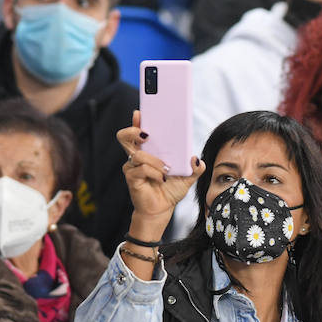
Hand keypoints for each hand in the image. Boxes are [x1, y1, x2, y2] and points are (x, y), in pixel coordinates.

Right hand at [115, 110, 204, 232]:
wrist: (162, 210)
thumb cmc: (170, 190)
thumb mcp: (187, 177)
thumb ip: (194, 167)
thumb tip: (196, 159)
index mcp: (148, 150)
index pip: (138, 130)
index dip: (137, 120)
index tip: (140, 112)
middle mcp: (137, 156)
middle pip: (125, 137)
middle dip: (133, 130)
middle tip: (147, 134)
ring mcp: (132, 167)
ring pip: (138, 155)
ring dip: (155, 161)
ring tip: (167, 169)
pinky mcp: (131, 178)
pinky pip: (141, 169)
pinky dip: (154, 173)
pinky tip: (162, 179)